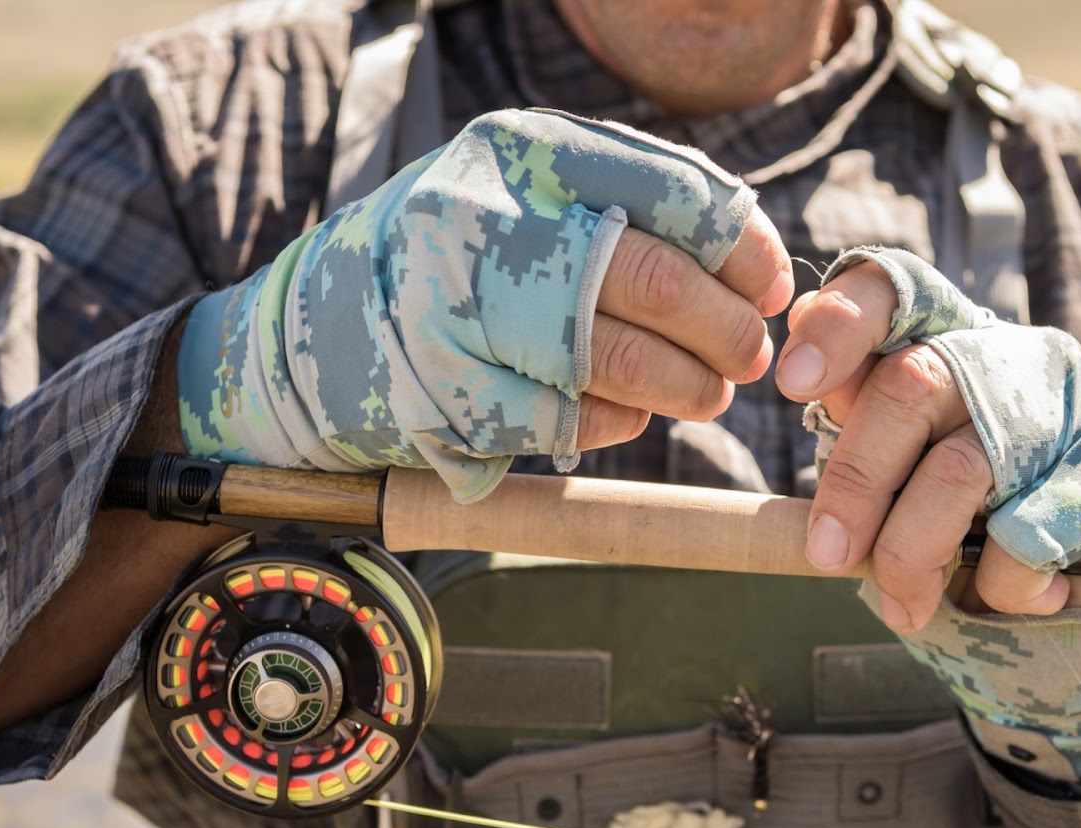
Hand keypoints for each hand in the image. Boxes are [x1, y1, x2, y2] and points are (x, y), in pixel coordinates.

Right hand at [179, 109, 791, 500]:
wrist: (312, 332)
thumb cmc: (455, 261)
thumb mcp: (528, 195)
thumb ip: (631, 207)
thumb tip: (758, 264)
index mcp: (522, 149)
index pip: (674, 191)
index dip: (743, 251)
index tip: (769, 290)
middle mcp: (482, 215)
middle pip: (653, 278)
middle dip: (726, 329)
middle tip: (751, 356)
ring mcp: (452, 308)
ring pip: (616, 357)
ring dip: (686, 388)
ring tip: (707, 394)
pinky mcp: (439, 393)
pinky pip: (566, 420)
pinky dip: (617, 424)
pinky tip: (628, 417)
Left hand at [777, 246, 1080, 779]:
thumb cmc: (973, 526)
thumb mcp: (905, 475)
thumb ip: (862, 430)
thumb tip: (805, 383)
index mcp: (950, 341)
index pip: (892, 291)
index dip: (840, 327)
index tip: (795, 384)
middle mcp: (1016, 357)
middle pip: (913, 385)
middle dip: (857, 481)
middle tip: (828, 554)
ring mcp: (1078, 410)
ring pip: (962, 468)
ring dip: (913, 551)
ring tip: (902, 606)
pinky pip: (1028, 537)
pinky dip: (999, 586)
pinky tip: (1009, 598)